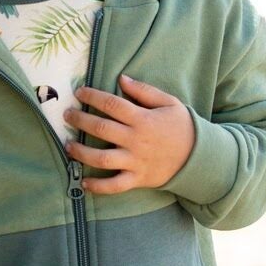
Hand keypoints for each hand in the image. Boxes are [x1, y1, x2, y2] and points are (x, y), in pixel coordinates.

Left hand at [62, 74, 194, 194]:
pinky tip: (83, 182)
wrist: (198, 157)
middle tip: (67, 115)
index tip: (80, 93)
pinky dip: (98, 186)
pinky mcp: (137, 179)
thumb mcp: (169, 103)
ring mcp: (135, 162)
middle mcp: (136, 140)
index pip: (112, 104)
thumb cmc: (181, 127)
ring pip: (101, 159)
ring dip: (81, 152)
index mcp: (143, 119)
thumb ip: (145, 90)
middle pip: (101, 129)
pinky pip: (114, 186)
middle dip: (80, 120)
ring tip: (67, 146)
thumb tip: (121, 78)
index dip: (92, 97)